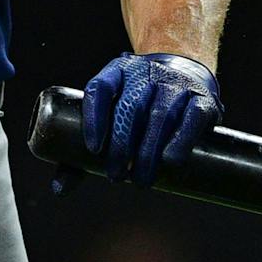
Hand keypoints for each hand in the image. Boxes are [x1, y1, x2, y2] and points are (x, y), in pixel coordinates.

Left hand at [80, 53, 220, 184]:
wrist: (185, 74)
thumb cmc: (137, 106)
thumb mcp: (110, 117)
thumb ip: (81, 152)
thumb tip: (60, 190)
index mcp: (117, 71)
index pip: (100, 88)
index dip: (95, 117)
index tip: (93, 149)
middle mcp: (146, 73)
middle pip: (130, 106)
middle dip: (122, 145)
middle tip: (115, 176)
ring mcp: (176, 84)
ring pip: (161, 115)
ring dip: (149, 150)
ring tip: (140, 179)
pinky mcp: (202, 99)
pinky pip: (192, 116)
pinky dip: (181, 138)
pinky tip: (170, 160)